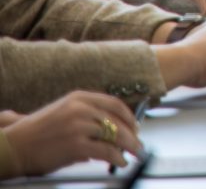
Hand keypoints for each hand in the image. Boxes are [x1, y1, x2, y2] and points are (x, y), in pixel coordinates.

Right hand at [0, 93, 141, 173]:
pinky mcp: (77, 145)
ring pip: (115, 135)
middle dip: (132, 134)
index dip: (128, 116)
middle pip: (117, 120)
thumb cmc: (35, 133)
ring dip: (128, 146)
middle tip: (138, 143)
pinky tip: (120, 161)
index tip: (135, 126)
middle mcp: (81, 109)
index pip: (114, 104)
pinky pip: (106, 151)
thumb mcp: (62, 113)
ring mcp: (79, 126)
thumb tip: (107, 131)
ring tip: (133, 153)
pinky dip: (118, 157)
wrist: (13, 146)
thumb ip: (85, 116)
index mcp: (79, 98)